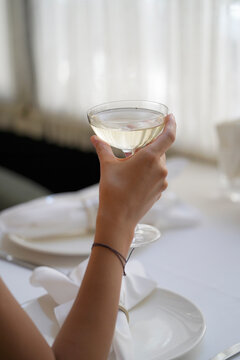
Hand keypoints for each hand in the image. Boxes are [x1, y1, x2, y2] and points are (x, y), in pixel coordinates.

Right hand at [91, 113, 175, 233]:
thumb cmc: (113, 191)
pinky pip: (157, 176)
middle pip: (160, 150)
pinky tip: (135, 178)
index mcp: (150, 158)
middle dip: (148, 147)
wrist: (118, 219)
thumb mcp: (107, 167)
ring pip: (158, 164)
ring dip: (147, 161)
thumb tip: (95, 138)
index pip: (168, 136)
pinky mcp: (160, 192)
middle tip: (134, 148)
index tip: (170, 117)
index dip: (171, 124)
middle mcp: (160, 169)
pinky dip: (148, 173)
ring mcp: (162, 182)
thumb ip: (103, 149)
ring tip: (131, 165)